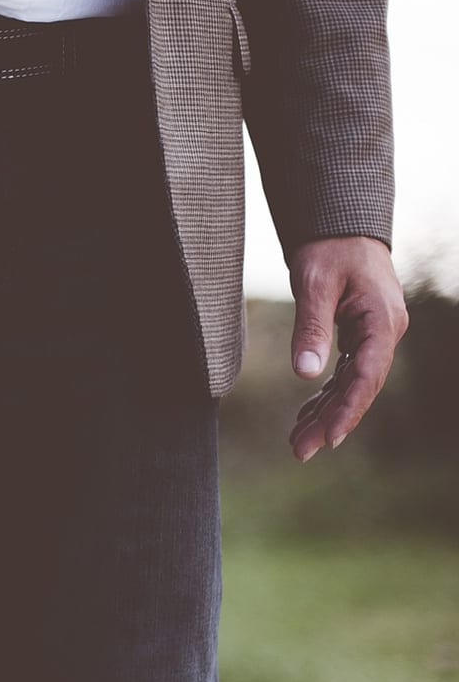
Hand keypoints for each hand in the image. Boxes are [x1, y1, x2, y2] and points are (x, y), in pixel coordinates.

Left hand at [285, 236, 409, 462]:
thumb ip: (311, 327)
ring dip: (325, 414)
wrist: (340, 229)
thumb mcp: (314, 284)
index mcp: (382, 320)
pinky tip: (305, 418)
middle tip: (301, 451)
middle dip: (332, 421)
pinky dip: (325, 396)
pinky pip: (344, 374)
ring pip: (351, 385)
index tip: (330, 438)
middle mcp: (384, 333)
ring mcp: (373, 337)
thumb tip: (305, 373)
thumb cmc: (329, 250)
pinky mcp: (359, 338)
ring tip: (297, 444)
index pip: (367, 374)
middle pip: (360, 387)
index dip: (349, 409)